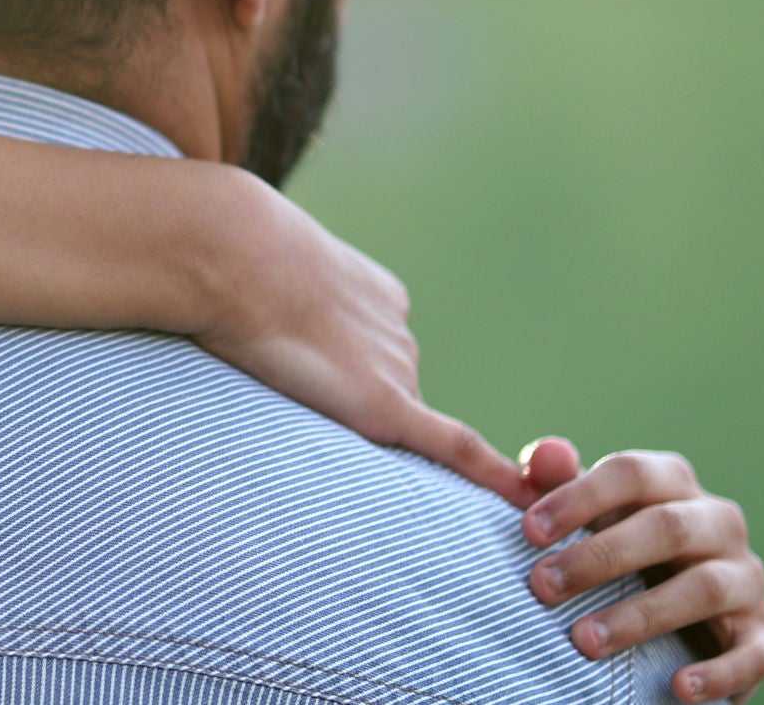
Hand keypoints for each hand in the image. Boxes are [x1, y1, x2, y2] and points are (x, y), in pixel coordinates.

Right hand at [203, 177, 527, 505]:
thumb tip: (275, 326)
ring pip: (386, 416)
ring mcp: (398, 368)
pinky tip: (522, 502)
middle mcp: (401, 335)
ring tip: (286, 379)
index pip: (379, 354)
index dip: (346, 367)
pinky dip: (493, 475)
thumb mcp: (277, 273)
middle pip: (385, 389)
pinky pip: (454, 447)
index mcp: (383, 299)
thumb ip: (296, 306)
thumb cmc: (240, 261)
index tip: (306, 359)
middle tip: (284, 373)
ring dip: (351, 416)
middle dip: (349, 397)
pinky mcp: (386, 406)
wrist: (241, 262)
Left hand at [523, 438, 763, 702]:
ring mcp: (746, 580)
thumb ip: (561, 484)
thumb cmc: (623, 547)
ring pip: (703, 589)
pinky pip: (753, 653)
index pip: (632, 473)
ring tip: (583, 641)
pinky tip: (677, 687)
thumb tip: (541, 455)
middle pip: (666, 528)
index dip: (579, 497)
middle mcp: (718, 525)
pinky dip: (717, 672)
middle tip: (541, 587)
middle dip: (599, 557)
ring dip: (640, 616)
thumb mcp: (594, 513)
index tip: (529, 530)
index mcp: (675, 486)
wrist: (692, 610)